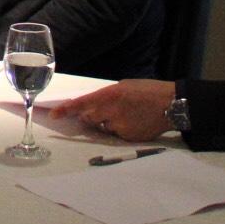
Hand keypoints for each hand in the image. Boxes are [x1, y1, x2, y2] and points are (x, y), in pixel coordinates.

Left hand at [55, 79, 178, 142]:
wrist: (171, 104)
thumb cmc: (147, 91)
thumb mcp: (123, 87)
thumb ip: (106, 96)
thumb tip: (92, 105)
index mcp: (109, 94)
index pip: (81, 104)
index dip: (66, 110)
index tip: (53, 115)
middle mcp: (111, 111)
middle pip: (89, 118)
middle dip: (90, 116)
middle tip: (103, 110)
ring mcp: (119, 126)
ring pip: (103, 127)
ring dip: (107, 122)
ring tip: (126, 114)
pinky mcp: (127, 137)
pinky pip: (116, 134)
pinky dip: (119, 129)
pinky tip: (133, 121)